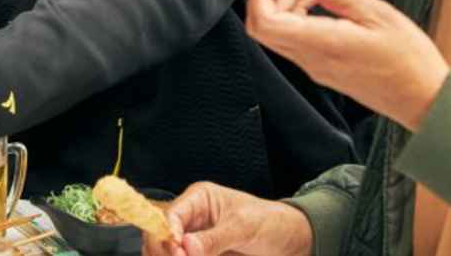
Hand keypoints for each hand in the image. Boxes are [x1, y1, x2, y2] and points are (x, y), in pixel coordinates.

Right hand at [144, 182, 311, 255]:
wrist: (290, 242)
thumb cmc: (269, 223)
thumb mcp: (243, 227)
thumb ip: (214, 238)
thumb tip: (185, 247)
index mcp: (198, 200)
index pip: (171, 216)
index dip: (167, 236)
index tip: (177, 254)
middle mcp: (190, 219)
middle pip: (160, 237)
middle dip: (164, 252)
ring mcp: (193, 241)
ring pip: (166, 254)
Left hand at [246, 0, 448, 130]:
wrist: (425, 101)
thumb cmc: (409, 60)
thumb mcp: (376, 14)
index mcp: (321, 45)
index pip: (264, 22)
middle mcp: (311, 60)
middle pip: (264, 28)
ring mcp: (317, 68)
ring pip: (280, 35)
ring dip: (287, 5)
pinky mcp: (325, 70)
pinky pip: (297, 42)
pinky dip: (300, 19)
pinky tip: (323, 4)